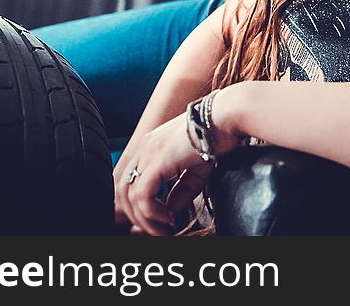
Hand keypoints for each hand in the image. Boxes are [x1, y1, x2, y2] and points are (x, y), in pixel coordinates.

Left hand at [115, 90, 243, 235]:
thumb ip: (180, 191)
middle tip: (158, 231)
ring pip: (130, 196)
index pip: (129, 181)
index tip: (160, 220)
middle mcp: (144, 148)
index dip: (139, 206)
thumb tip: (169, 212)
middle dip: (137, 217)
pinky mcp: (158, 160)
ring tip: (164, 229)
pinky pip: (143, 195)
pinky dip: (152, 212)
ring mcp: (149, 152)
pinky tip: (168, 218)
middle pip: (123, 191)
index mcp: (150, 146)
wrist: (227, 117)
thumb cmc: (216, 137)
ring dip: (145, 219)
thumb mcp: (195, 170)